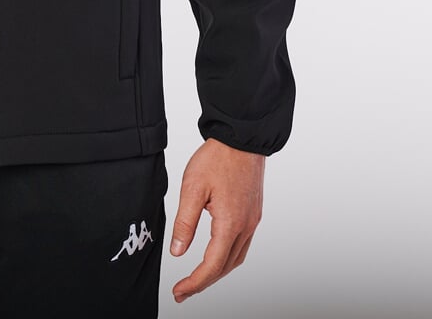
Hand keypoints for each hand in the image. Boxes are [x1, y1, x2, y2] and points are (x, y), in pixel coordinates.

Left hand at [168, 138, 264, 302]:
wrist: (241, 139)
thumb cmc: (217, 158)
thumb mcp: (192, 188)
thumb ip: (185, 222)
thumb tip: (177, 251)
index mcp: (230, 224)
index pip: (212, 266)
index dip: (194, 283)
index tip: (179, 292)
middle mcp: (246, 227)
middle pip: (225, 268)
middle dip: (204, 282)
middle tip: (184, 290)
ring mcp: (252, 221)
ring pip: (236, 259)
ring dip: (217, 271)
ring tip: (197, 277)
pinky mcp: (254, 213)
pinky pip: (242, 245)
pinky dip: (227, 257)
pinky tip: (216, 254)